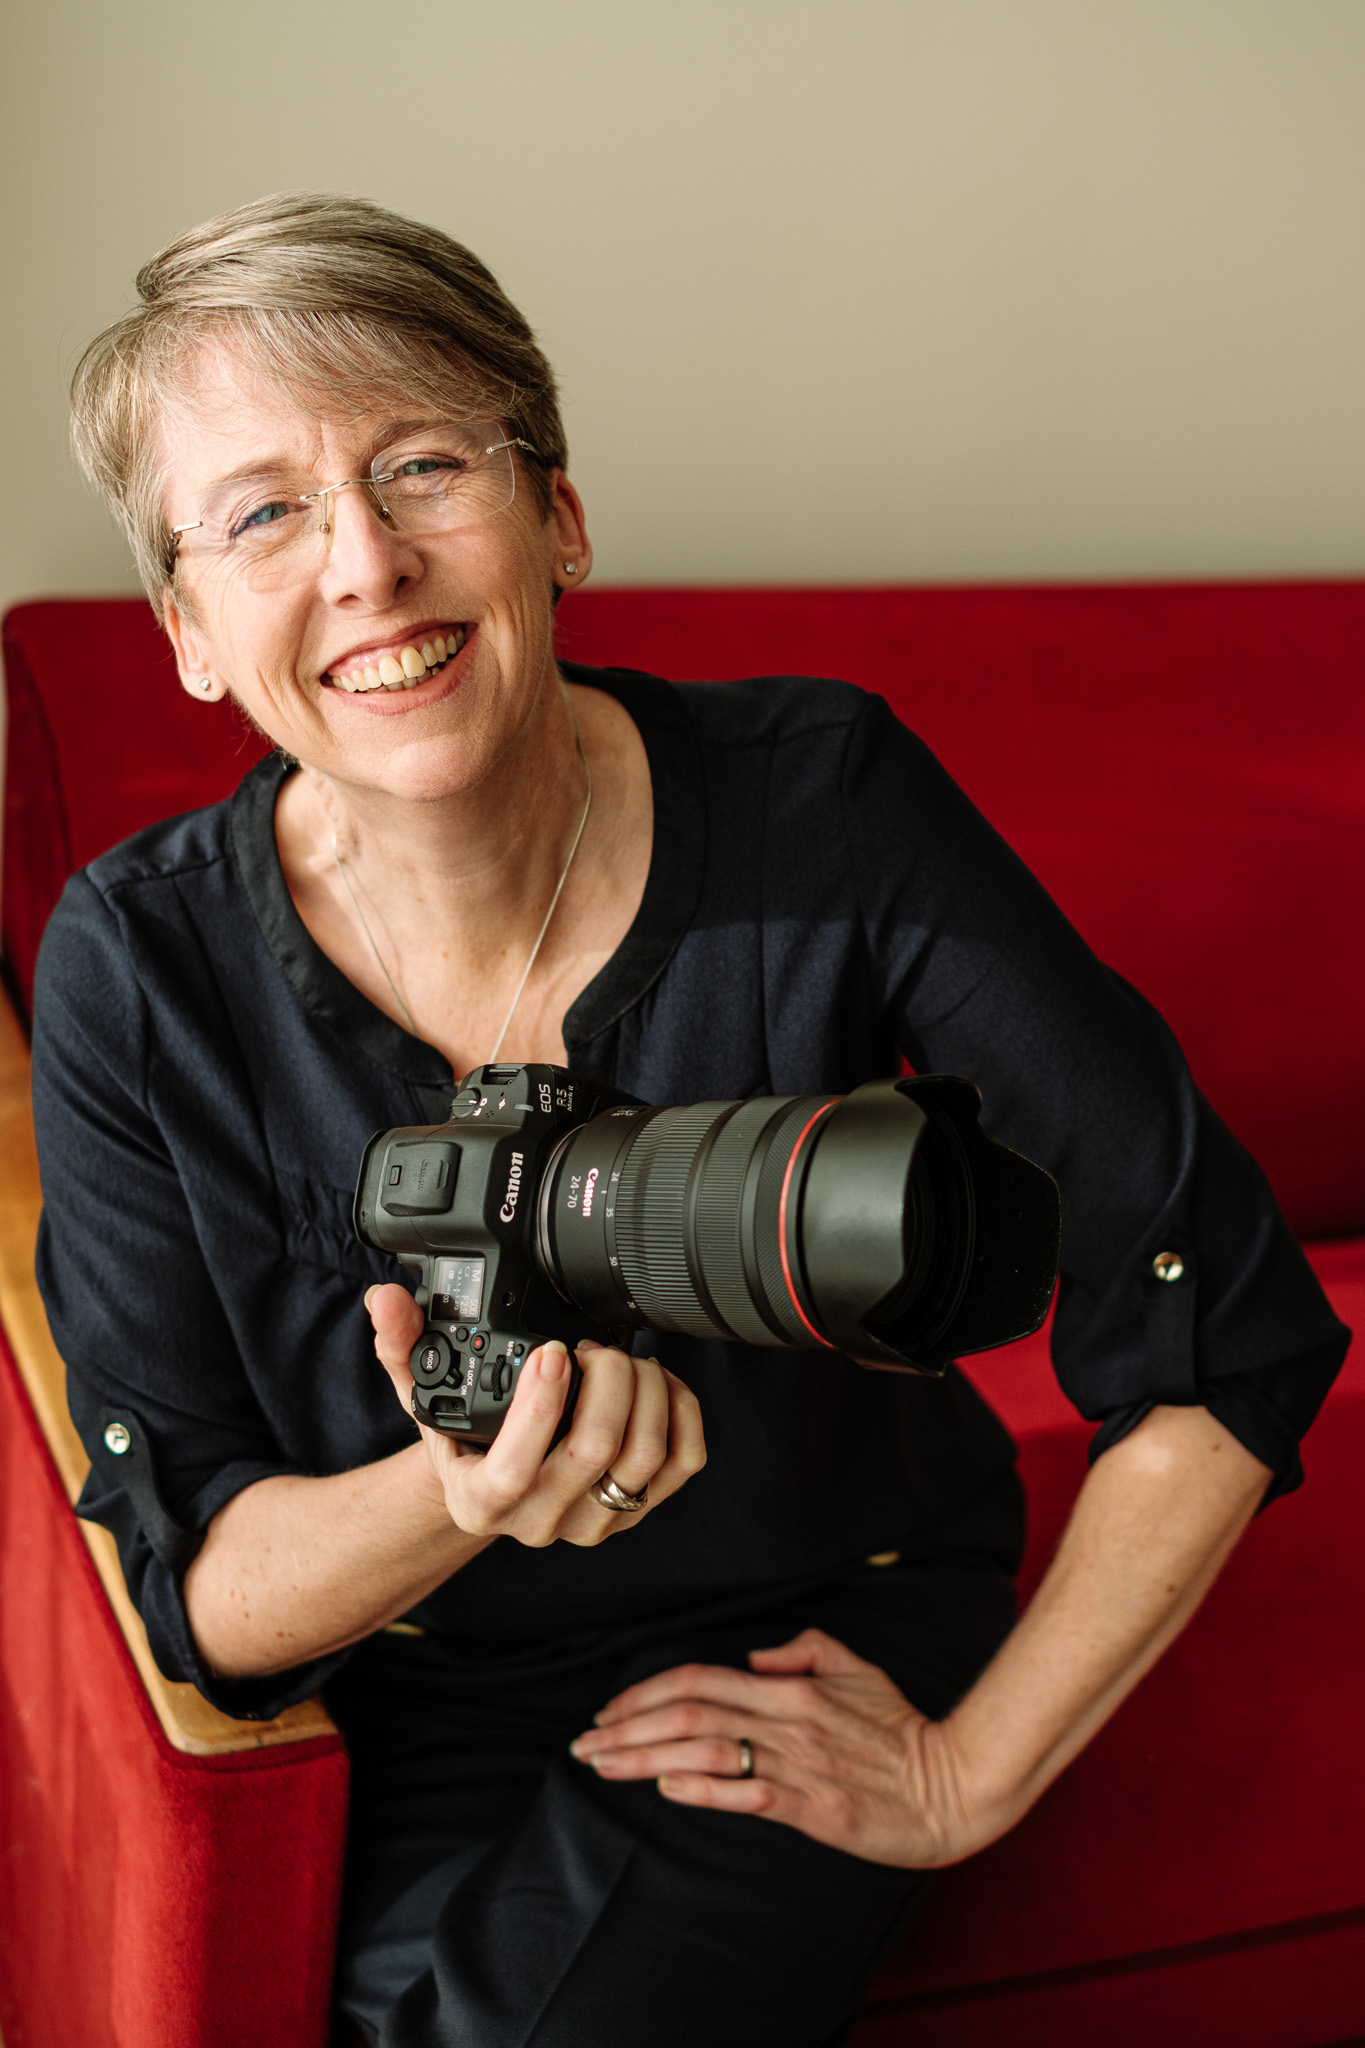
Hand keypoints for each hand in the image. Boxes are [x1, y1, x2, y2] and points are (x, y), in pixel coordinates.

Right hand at [367, 1284, 704, 1547]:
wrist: (495, 1481)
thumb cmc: (464, 1436)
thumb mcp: (423, 1394)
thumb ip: (401, 1344)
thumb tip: (385, 1300)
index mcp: (481, 1500)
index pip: (514, 1470)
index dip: (539, 1407)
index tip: (550, 1351)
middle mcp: (539, 1520)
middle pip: (594, 1452)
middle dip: (605, 1378)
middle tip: (591, 1346)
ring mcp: (593, 1522)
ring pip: (644, 1455)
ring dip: (644, 1389)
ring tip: (621, 1358)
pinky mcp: (639, 1510)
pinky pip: (684, 1463)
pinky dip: (681, 1411)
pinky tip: (656, 1383)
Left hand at [570, 1627, 992, 1868]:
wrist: (951, 1785)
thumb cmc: (902, 1728)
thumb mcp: (857, 1666)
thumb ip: (805, 1649)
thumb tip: (755, 1656)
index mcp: (791, 1685)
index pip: (700, 1678)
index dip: (646, 1692)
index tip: (609, 1710)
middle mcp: (786, 1719)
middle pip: (688, 1712)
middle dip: (626, 1727)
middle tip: (583, 1742)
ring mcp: (797, 1764)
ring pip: (705, 1750)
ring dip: (645, 1758)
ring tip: (603, 1765)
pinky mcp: (811, 1807)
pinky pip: (746, 1793)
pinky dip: (702, 1787)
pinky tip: (666, 1787)